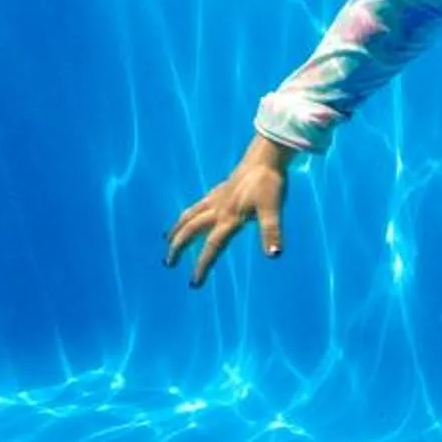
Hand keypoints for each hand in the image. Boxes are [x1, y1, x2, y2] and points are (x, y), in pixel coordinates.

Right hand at [164, 136, 294, 288]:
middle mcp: (218, 209)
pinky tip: (188, 217)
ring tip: (167, 240)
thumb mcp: (274, 209)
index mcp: (229, 218)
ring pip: (189, 215)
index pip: (212, 246)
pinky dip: (188, 214)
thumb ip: (272, 231)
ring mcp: (216, 199)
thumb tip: (274, 254)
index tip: (193, 283)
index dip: (202, 265)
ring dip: (177, 229)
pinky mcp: (219, 191)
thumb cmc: (270, 184)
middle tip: (168, 263)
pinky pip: (197, 205)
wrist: (266, 157)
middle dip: (178, 247)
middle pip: (191, 230)